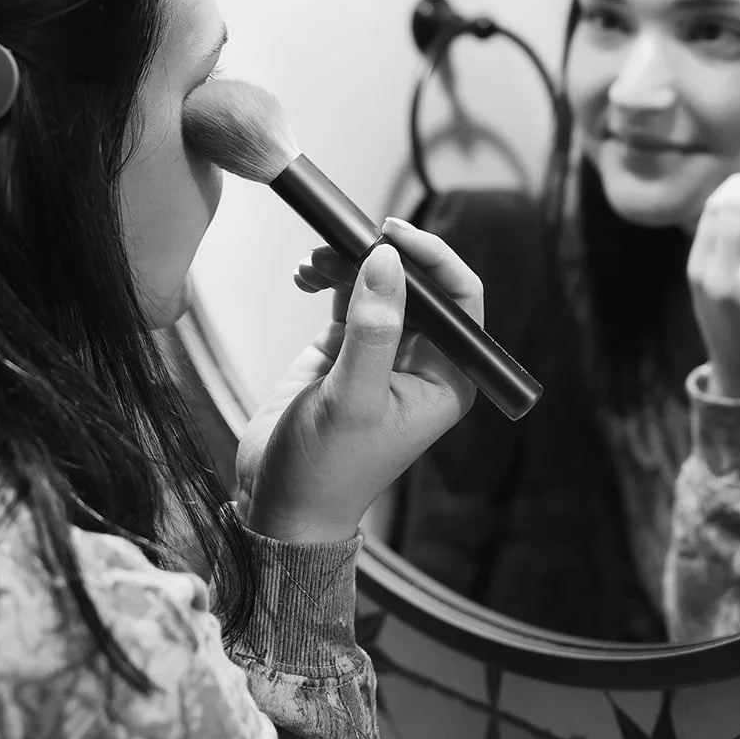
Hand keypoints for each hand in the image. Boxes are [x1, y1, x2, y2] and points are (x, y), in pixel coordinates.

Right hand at [236, 217, 481, 543]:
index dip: (433, 258)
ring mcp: (382, 351)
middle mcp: (422, 361)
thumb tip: (387, 260)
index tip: (391, 234)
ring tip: (313, 264)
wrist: (279, 504)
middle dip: (380, 255)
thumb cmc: (326, 472)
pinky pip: (347, 294)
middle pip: (417, 282)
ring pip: (379, 281)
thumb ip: (373, 328)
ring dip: (347, 261)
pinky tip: (304, 278)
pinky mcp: (345, 348)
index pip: (459, 299)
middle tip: (341, 241)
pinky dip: (328, 276)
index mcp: (446, 378)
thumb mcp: (352, 400)